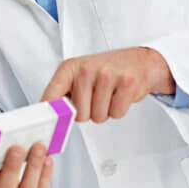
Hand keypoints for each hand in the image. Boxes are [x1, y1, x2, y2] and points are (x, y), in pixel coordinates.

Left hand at [41, 47, 174, 122]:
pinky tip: (120, 94)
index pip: (52, 95)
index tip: (49, 125)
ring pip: (98, 116)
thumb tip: (51, 117)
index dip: (51, 114)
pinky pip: (116, 114)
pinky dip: (119, 110)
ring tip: (109, 94)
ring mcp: (107, 74)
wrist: (138, 61)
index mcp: (70, 67)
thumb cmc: (106, 71)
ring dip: (105, 111)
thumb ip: (64, 94)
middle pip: (79, 115)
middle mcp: (87, 69)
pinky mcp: (126, 83)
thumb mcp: (79, 76)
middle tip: (97, 98)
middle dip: (89, 113)